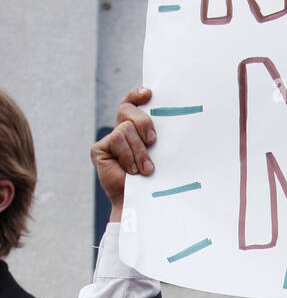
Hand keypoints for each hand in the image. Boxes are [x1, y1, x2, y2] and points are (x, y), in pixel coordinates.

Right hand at [90, 86, 156, 223]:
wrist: (142, 203)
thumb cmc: (156, 180)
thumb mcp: (161, 153)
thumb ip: (161, 135)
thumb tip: (177, 116)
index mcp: (136, 128)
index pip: (132, 102)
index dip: (137, 94)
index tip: (149, 94)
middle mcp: (120, 131)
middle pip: (127, 109)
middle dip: (143, 122)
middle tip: (153, 141)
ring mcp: (109, 140)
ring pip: (126, 128)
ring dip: (140, 151)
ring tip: (146, 169)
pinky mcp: (99, 149)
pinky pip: (117, 139)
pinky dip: (128, 156)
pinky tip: (131, 171)